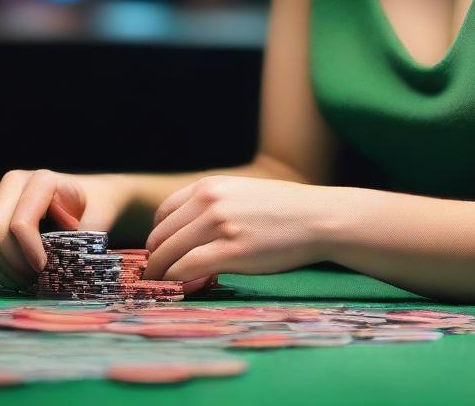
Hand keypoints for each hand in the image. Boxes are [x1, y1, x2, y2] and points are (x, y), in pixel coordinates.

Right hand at [0, 169, 120, 289]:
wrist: (90, 199)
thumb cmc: (94, 210)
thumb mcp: (96, 224)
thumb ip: (80, 243)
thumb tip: (62, 269)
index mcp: (43, 180)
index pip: (21, 222)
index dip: (28, 251)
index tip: (42, 269)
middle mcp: (15, 181)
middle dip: (10, 262)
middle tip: (33, 280)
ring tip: (25, 280)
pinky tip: (14, 272)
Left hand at [140, 175, 329, 282]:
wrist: (318, 217)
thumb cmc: (284, 209)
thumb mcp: (242, 192)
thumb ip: (213, 206)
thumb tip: (188, 234)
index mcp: (210, 185)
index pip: (163, 212)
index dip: (158, 236)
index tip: (162, 253)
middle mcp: (209, 201)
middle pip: (161, 235)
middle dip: (155, 259)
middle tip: (157, 277)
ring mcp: (219, 226)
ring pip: (168, 254)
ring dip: (160, 274)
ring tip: (164, 287)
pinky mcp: (231, 252)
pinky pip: (186, 269)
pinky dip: (176, 281)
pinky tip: (181, 288)